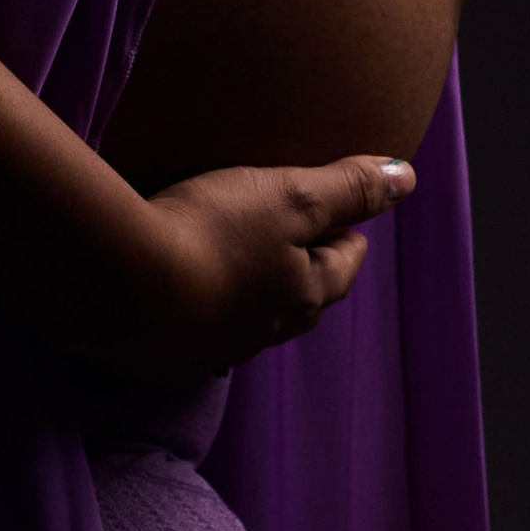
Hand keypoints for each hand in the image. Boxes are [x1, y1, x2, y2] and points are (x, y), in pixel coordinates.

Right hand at [77, 153, 413, 381]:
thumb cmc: (213, 231)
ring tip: (244, 272)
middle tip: (307, 248)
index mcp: (301, 294)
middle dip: (307, 274)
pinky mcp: (163, 353)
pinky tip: (186, 302)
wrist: (122, 285)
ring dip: (253, 298)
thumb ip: (346, 187)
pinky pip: (197, 334)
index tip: (354, 227)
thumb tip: (406, 177)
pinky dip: (202, 313)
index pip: (341, 268)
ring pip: (249, 322)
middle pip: (300, 301)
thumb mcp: (288, 195)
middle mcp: (264, 331)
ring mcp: (211, 347)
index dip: (350, 241)